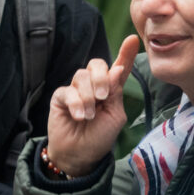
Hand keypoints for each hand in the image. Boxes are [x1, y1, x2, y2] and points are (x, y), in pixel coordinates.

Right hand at [46, 36, 138, 175]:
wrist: (79, 154)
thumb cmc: (99, 137)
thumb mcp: (115, 115)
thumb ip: (115, 92)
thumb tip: (116, 69)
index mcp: (111, 89)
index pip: (118, 67)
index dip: (126, 53)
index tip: (133, 40)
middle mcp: (93, 85)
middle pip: (96, 65)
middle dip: (101, 77)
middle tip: (102, 97)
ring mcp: (75, 90)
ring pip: (81, 76)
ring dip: (88, 96)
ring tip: (89, 116)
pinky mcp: (60, 97)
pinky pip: (67, 91)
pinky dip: (76, 103)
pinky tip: (79, 117)